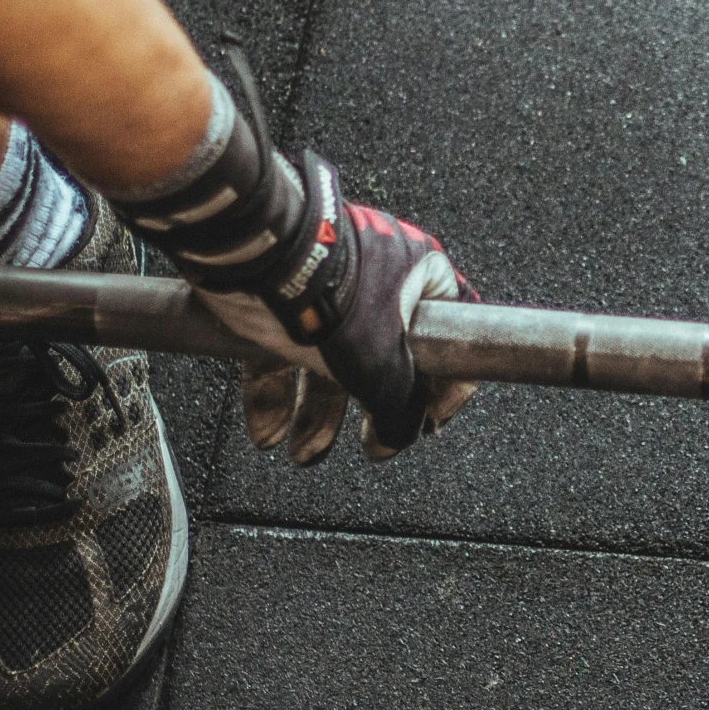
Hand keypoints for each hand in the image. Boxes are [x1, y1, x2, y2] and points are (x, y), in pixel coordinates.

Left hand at [194, 181, 481, 464]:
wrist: (253, 258)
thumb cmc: (325, 293)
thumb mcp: (382, 368)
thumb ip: (400, 408)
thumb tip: (400, 434)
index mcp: (419, 274)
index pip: (456, 332)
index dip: (447, 383)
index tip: (430, 420)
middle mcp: (377, 272)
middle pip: (384, 355)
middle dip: (368, 409)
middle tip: (366, 442)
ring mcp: (326, 281)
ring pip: (330, 359)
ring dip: (316, 413)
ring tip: (302, 451)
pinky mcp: (279, 293)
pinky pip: (286, 350)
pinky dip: (279, 393)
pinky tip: (268, 428)